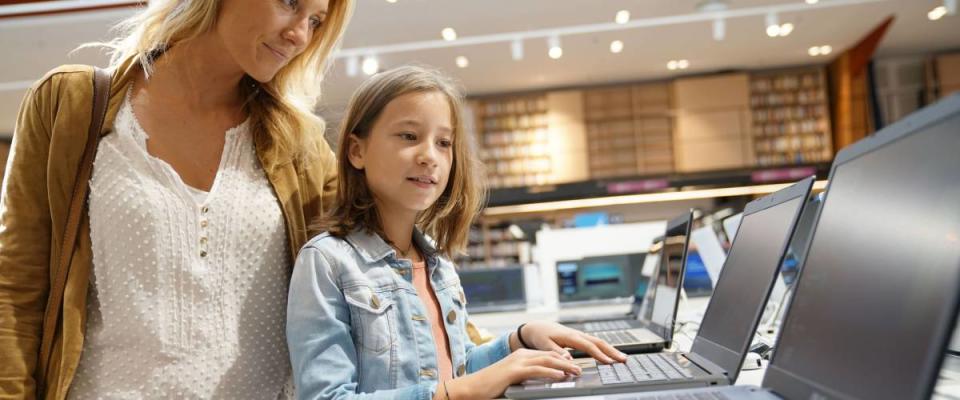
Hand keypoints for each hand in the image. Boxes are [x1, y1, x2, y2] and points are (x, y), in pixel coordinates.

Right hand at [444, 348, 581, 399]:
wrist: (471, 388)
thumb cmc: (489, 388)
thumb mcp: (512, 381)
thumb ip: (526, 379)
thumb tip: (541, 385)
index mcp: (520, 357)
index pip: (546, 355)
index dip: (561, 360)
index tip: (573, 366)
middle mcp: (520, 355)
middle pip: (549, 355)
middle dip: (566, 362)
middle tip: (579, 369)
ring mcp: (517, 362)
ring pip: (546, 361)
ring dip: (563, 366)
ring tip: (576, 372)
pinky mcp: (514, 371)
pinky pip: (537, 370)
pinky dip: (551, 372)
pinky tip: (561, 376)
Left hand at [515, 321, 627, 363]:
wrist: (537, 327)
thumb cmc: (541, 336)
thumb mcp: (545, 345)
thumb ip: (557, 353)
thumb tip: (569, 360)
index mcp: (570, 336)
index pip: (589, 346)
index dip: (600, 355)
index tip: (609, 362)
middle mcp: (577, 334)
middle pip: (599, 342)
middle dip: (612, 351)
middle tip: (624, 359)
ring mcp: (579, 335)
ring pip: (598, 341)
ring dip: (611, 349)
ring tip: (622, 358)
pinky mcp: (579, 338)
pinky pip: (595, 342)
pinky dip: (604, 348)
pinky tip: (611, 354)